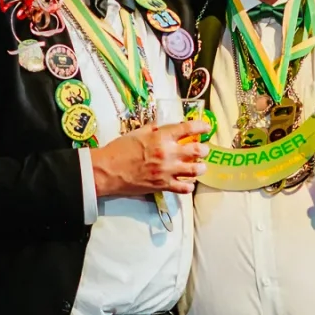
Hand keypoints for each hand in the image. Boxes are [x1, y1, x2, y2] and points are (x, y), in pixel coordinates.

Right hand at [91, 120, 209, 197]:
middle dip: (204, 149)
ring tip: (199, 166)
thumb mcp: (136, 133)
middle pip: (197, 150)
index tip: (206, 127)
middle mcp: (168, 153)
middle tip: (203, 149)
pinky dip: (189, 185)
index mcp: (161, 137)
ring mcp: (167, 171)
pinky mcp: (163, 186)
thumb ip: (153, 130)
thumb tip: (163, 127)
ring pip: (196, 170)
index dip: (201, 126)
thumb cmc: (119, 149)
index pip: (188, 128)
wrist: (108, 171)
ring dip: (200, 167)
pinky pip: (185, 188)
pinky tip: (188, 182)